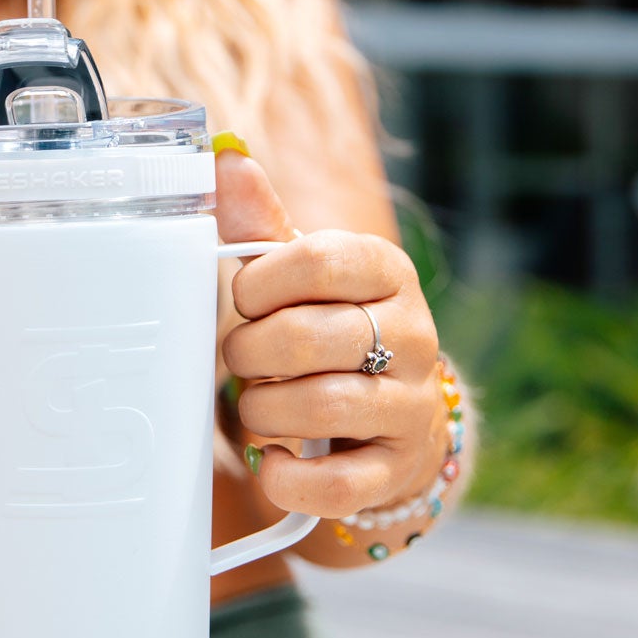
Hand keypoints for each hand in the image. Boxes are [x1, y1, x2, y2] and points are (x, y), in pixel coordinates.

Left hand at [215, 146, 443, 522]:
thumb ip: (257, 222)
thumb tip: (223, 153)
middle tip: (240, 360)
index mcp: (385, 271)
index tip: (244, 300)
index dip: (261, 284)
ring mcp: (412, 405)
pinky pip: (338, 483)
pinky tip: (271, 460)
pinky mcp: (398, 468)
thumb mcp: (297, 275)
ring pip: (322, 406)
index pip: (320, 260)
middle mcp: (413, 334)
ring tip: (254, 406)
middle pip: (310, 337)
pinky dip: (287, 476)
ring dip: (262, 411)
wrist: (384, 418)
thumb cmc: (325, 329)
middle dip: (251, 354)